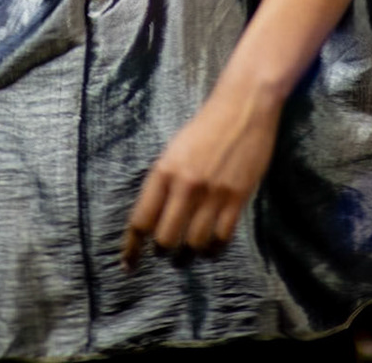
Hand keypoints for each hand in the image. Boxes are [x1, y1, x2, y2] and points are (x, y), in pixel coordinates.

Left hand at [121, 81, 280, 268]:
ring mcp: (212, 193)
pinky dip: (213, 250)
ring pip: (193, 243)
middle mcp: (185, 185)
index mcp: (163, 171)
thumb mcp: (174, 150)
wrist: (243, 107)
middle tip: (166, 254)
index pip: (141, 220)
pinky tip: (210, 249)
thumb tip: (155, 216)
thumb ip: (164, 181)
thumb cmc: (206, 126)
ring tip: (187, 256)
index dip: (132, 248)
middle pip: (165, 238)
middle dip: (163, 252)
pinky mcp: (237, 197)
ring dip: (188, 256)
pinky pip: (222, 237)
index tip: (128, 264)